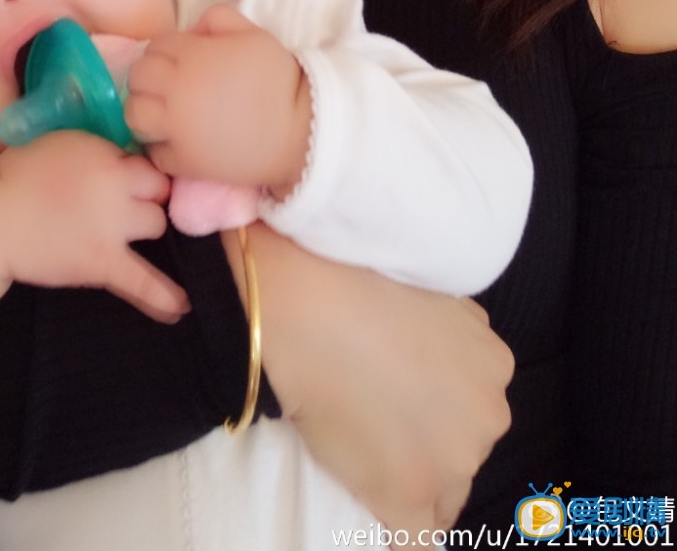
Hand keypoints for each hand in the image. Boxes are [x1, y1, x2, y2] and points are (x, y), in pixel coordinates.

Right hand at [0, 132, 188, 322]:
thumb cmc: (20, 176)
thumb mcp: (65, 144)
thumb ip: (101, 153)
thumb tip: (128, 162)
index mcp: (105, 157)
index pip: (145, 163)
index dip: (137, 173)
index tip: (127, 179)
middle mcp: (116, 189)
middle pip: (158, 191)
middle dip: (146, 196)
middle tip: (122, 204)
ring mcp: (112, 228)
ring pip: (156, 224)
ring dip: (145, 227)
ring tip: (130, 233)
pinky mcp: (102, 263)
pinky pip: (143, 282)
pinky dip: (163, 296)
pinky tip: (183, 307)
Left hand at [125, 4, 310, 192]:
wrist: (298, 133)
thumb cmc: (278, 80)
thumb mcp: (255, 35)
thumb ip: (219, 19)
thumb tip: (193, 29)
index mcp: (192, 57)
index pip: (155, 47)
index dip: (166, 51)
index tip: (181, 61)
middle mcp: (176, 91)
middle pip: (137, 78)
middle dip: (150, 77)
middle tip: (169, 85)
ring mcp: (176, 129)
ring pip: (134, 115)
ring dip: (145, 110)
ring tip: (163, 113)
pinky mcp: (183, 161)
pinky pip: (154, 152)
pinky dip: (161, 146)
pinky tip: (178, 141)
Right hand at [229, 224, 512, 531]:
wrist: (310, 303)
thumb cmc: (357, 279)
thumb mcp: (432, 294)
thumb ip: (450, 336)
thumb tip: (434, 357)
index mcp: (493, 365)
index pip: (474, 408)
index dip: (437, 411)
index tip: (403, 405)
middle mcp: (486, 416)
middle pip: (462, 450)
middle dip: (428, 445)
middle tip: (376, 424)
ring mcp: (450, 461)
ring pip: (442, 494)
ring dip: (410, 484)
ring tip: (363, 462)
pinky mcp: (405, 494)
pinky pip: (416, 540)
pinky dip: (400, 535)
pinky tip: (380, 524)